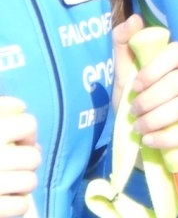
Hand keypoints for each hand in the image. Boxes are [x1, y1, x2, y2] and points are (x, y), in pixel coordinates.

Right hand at [0, 98, 38, 217]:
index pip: (28, 124)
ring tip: (6, 184)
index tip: (17, 141)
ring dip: (21, 185)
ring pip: (30, 182)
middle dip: (24, 163)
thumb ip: (0, 112)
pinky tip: (3, 200)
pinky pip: (21, 205)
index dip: (26, 133)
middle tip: (10, 167)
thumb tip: (24, 116)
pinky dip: (16, 205)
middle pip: (33, 157)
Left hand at [111, 16, 177, 151]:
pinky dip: (168, 139)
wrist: (144, 135)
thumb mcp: (125, 72)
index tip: (135, 85)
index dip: (155, 69)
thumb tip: (133, 19)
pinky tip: (150, 141)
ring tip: (138, 128)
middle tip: (133, 111)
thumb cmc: (139, 98)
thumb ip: (125, 44)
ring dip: (155, 119)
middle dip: (150, 99)